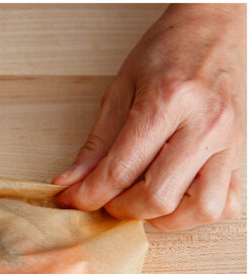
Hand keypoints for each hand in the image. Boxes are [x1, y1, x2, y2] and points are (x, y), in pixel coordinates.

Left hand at [54, 4, 245, 230]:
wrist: (214, 26)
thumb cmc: (168, 50)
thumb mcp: (120, 88)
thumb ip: (96, 142)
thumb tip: (70, 182)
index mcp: (168, 102)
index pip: (121, 169)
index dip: (89, 194)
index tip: (71, 201)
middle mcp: (205, 123)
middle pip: (159, 196)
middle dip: (122, 209)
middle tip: (106, 200)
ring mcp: (231, 140)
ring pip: (202, 209)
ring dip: (165, 218)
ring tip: (142, 201)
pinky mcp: (244, 151)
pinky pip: (229, 202)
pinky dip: (200, 211)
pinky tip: (176, 195)